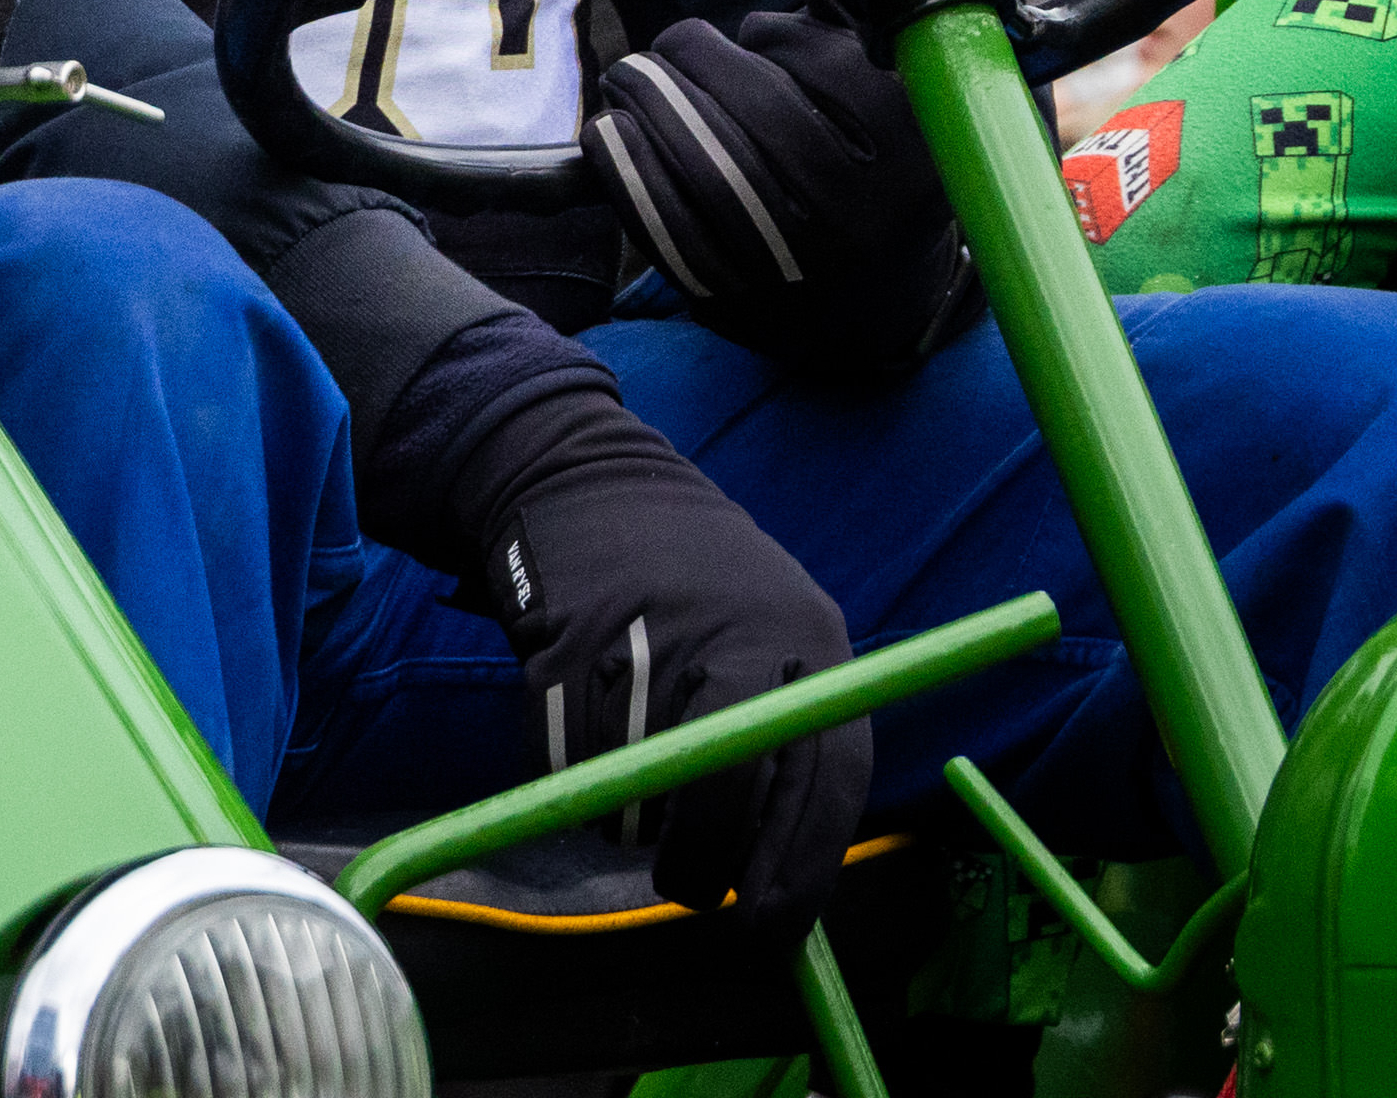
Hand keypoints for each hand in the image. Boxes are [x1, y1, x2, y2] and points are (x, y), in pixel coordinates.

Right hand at [456, 391, 868, 936]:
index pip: (828, 779)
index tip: (768, 925)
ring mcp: (649, 631)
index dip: (800, 869)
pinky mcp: (569, 636)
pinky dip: (573, 767)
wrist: (586, 471)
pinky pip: (572, 755)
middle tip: (689, 890)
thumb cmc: (693, 577)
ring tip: (631, 770)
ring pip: (642, 783)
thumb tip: (780, 873)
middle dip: (706, 861)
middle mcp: (739, 632)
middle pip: (729, 787)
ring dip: (632, 812)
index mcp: (810, 636)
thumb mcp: (771, 628)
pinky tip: (585, 725)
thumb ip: (786, 731)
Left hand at [582, 0, 966, 369]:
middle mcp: (864, 216)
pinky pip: (671, 232)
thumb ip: (844, 37)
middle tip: (665, 45)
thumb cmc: (866, 174)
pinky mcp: (744, 302)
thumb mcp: (887, 109)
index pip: (825, 65)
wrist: (873, 303)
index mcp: (911, 153)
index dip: (771, 35)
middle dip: (693, 59)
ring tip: (630, 80)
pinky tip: (610, 134)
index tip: (747, 30)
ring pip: (712, 173)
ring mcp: (802, 268)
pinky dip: (626, 171)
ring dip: (652, 107)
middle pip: (761, 114)